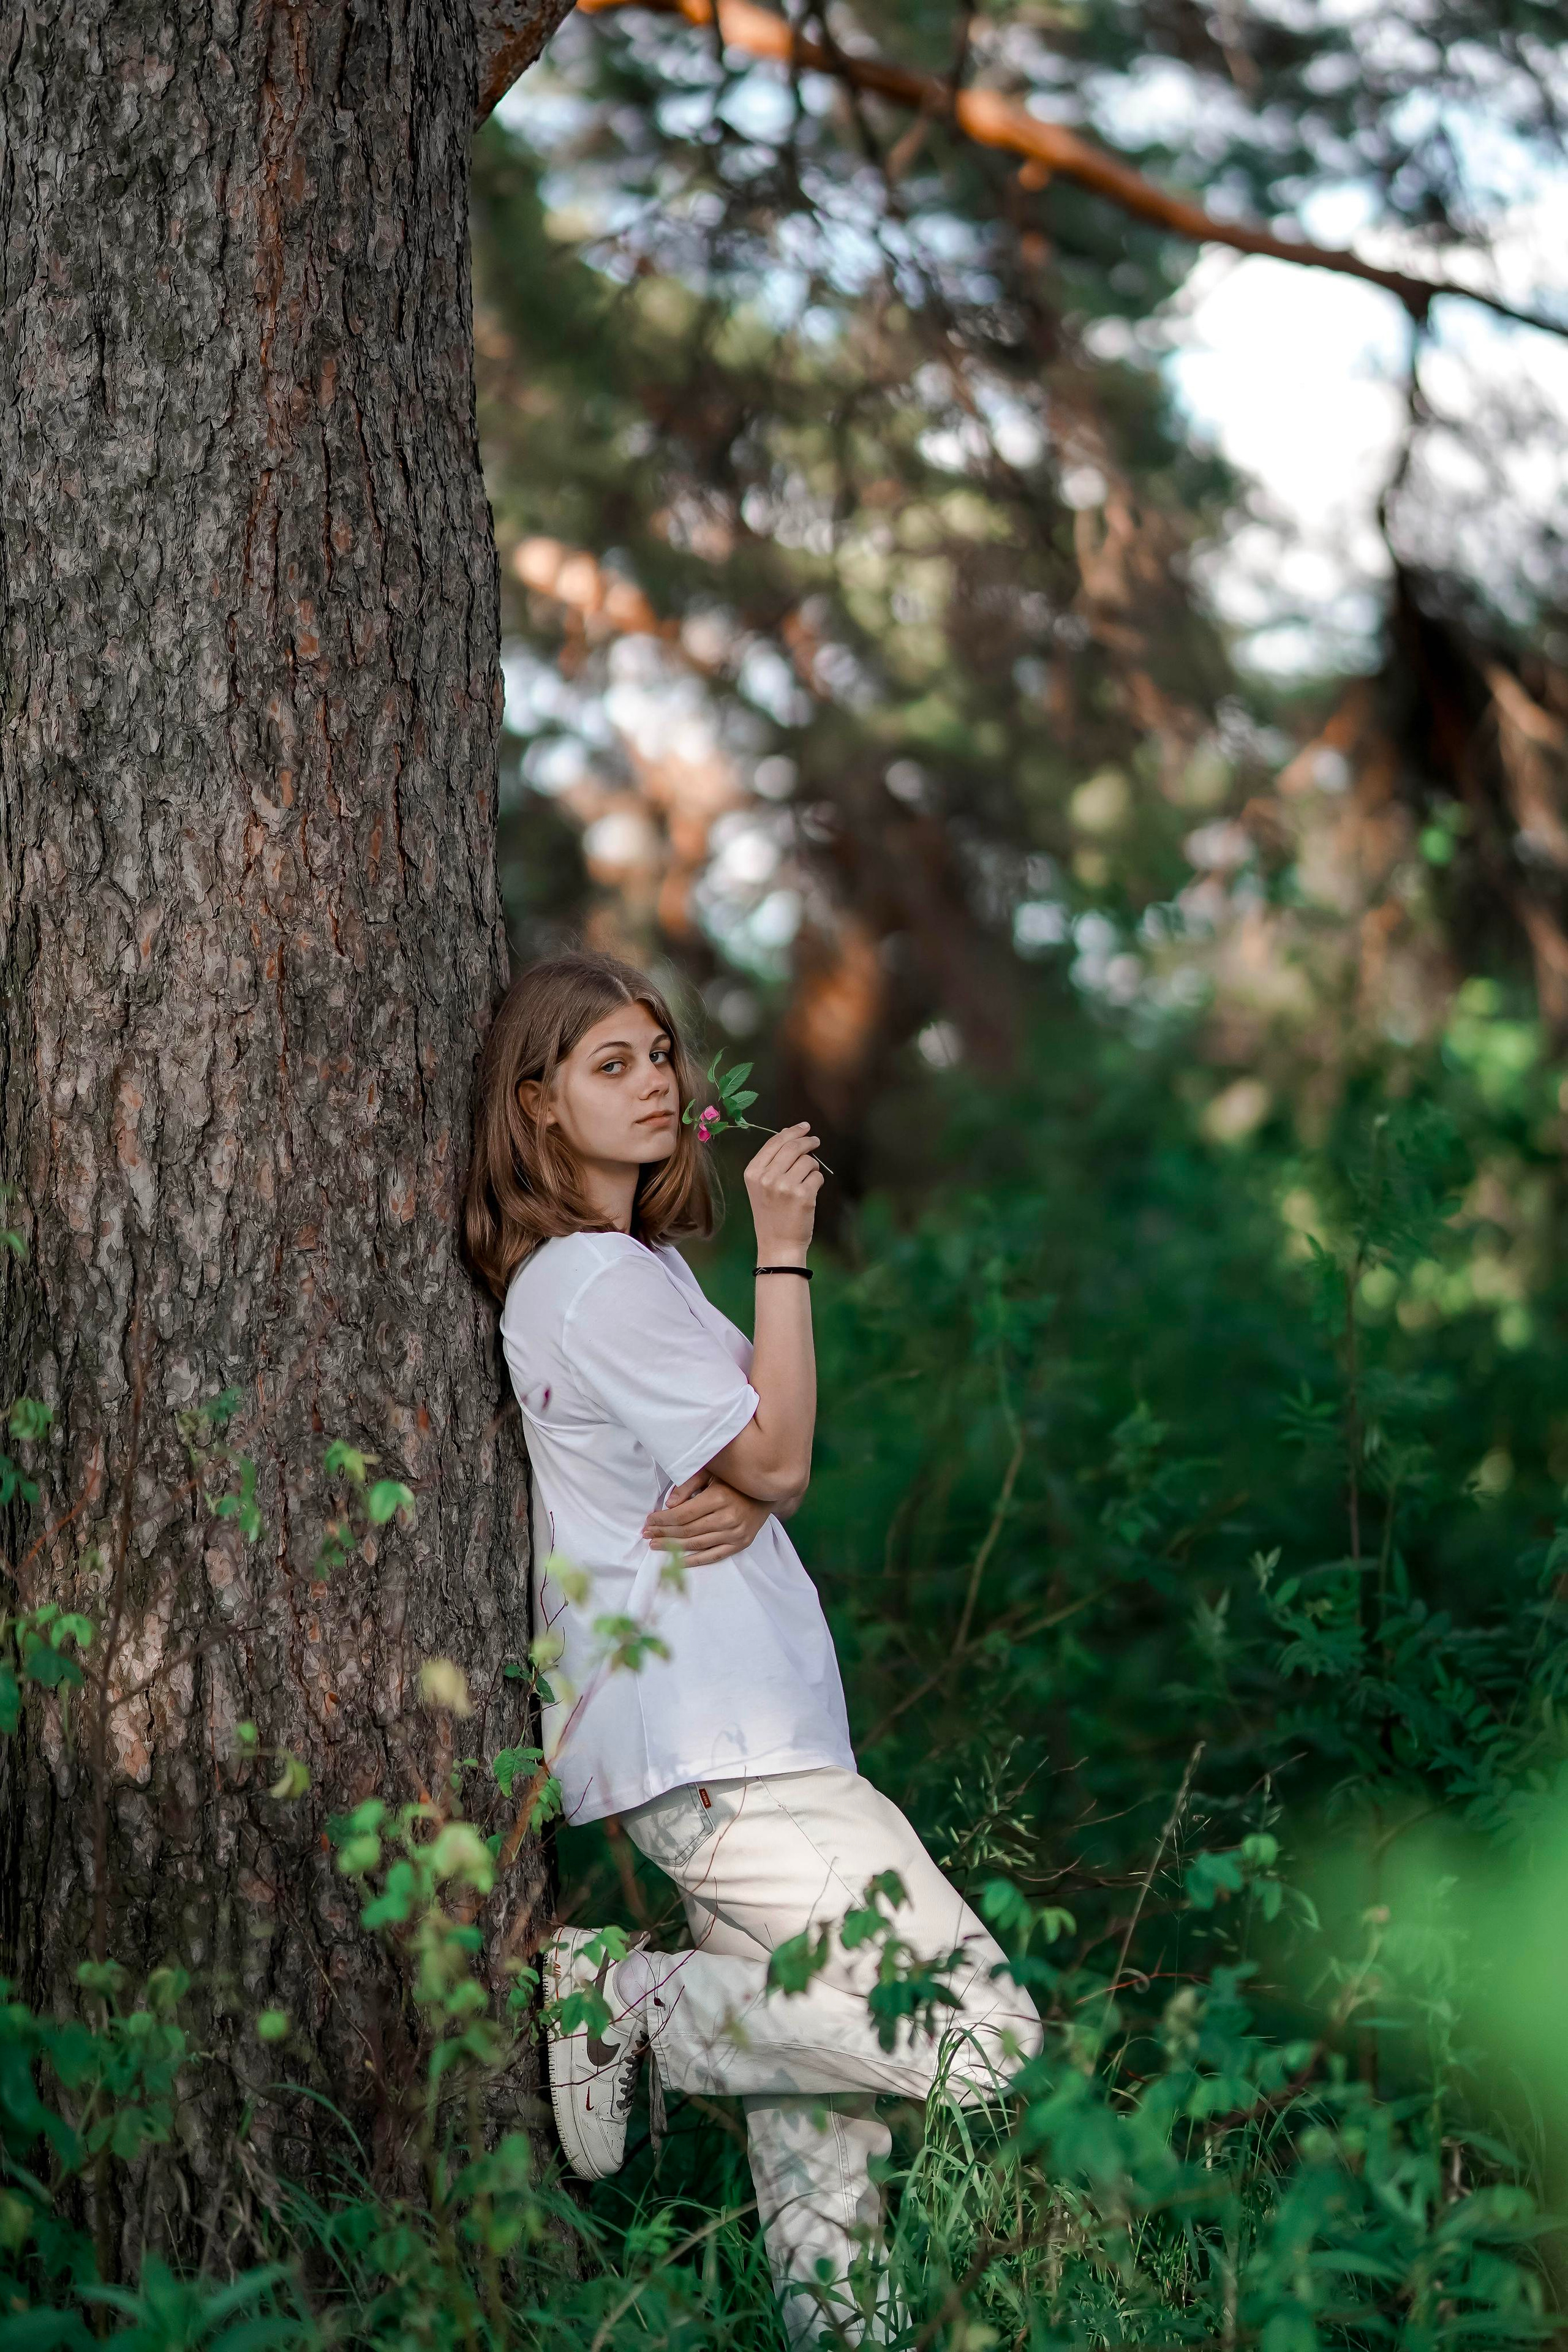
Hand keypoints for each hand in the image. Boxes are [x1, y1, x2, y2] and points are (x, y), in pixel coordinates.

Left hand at [642, 1470, 772, 1565]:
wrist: (767, 1494)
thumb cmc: (734, 1481)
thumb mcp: (712, 1473)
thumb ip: (689, 1484)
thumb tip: (669, 1504)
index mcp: (719, 1498)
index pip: (683, 1514)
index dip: (662, 1520)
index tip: (649, 1521)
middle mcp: (728, 1518)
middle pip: (687, 1531)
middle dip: (663, 1533)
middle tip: (646, 1534)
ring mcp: (735, 1534)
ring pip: (696, 1545)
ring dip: (672, 1547)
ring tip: (655, 1545)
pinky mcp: (740, 1544)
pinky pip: (712, 1556)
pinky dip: (694, 1561)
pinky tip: (677, 1562)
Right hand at [744, 1121, 821, 1261]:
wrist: (778, 1244)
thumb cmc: (771, 1214)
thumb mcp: (761, 1186)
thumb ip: (771, 1160)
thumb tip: (788, 1132)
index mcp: (753, 1173)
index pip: (775, 1142)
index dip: (792, 1131)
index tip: (804, 1127)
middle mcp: (766, 1178)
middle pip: (793, 1147)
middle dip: (808, 1141)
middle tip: (815, 1141)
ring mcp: (785, 1187)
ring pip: (808, 1161)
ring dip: (812, 1166)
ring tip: (807, 1179)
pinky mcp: (803, 1196)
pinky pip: (818, 1176)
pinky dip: (817, 1181)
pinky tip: (809, 1192)